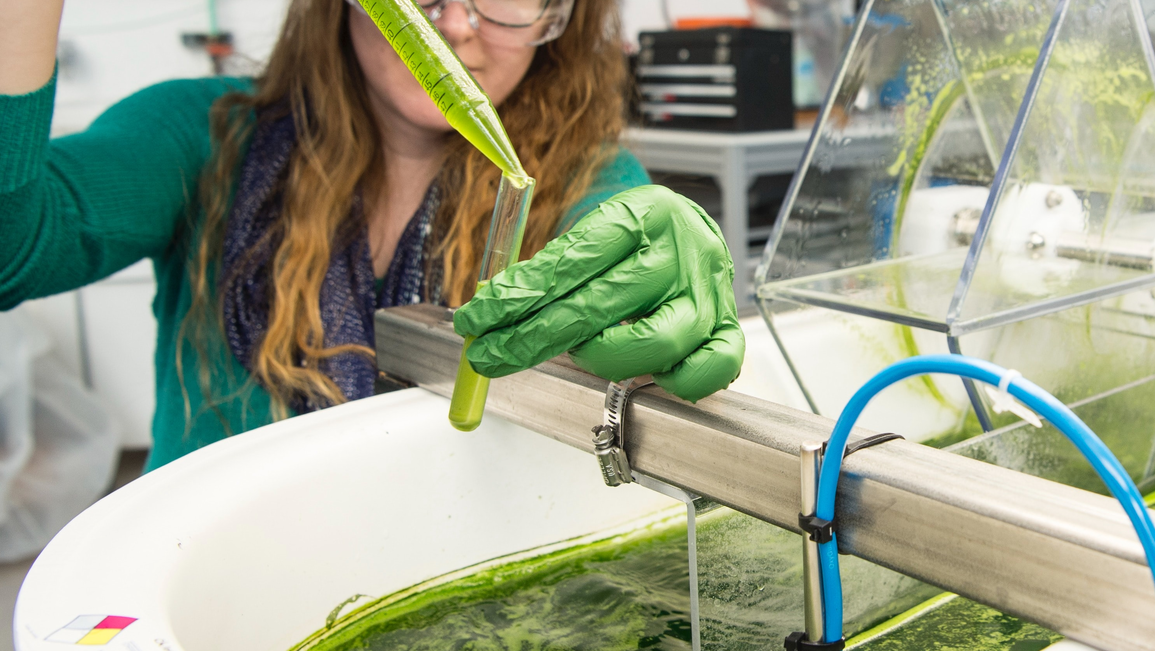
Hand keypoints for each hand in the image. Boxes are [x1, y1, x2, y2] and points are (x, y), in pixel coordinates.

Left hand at [453, 185, 744, 401]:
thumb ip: (550, 269)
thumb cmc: (634, 238)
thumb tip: (492, 312)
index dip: (515, 298)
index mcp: (643, 214)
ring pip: (653, 345)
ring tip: (580, 350)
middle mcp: (681, 254)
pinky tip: (639, 369)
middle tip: (491, 355)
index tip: (478, 320)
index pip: (569, 263)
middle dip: (531, 339)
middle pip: (597, 306)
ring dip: (600, 357)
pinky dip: (670, 381)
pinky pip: (705, 372)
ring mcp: (708, 295)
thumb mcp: (593, 232)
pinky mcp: (725, 329)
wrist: (692, 232)